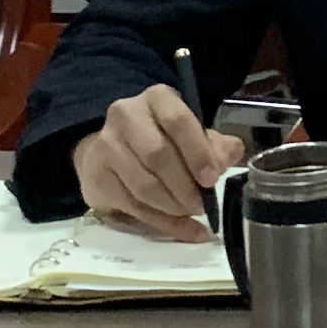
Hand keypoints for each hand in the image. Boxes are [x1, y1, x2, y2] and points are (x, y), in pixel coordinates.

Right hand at [77, 87, 244, 242]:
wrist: (112, 151)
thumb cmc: (162, 139)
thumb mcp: (192, 134)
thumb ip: (215, 145)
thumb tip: (230, 156)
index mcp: (157, 99)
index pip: (177, 120)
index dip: (197, 151)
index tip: (212, 178)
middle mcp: (126, 115)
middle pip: (158, 155)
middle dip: (185, 186)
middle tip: (202, 204)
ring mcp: (106, 146)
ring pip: (144, 185)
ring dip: (173, 206)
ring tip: (190, 212)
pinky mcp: (96, 177)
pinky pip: (133, 206)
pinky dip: (162, 222)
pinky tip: (182, 228)